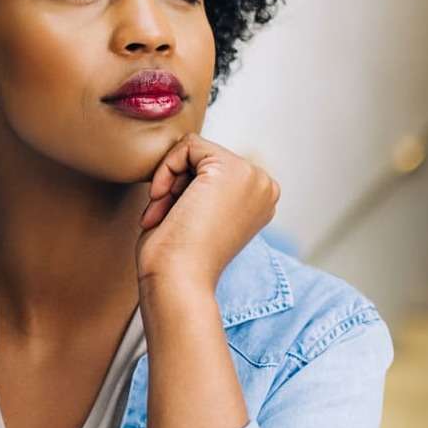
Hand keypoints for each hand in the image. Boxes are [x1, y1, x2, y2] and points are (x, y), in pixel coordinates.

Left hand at [135, 133, 280, 290]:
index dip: (182, 191)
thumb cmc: (176, 258)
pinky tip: (162, 200)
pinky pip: (187, 145)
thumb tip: (188, 153)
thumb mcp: (198, 214)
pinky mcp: (232, 169)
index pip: (212, 169)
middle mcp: (264, 187)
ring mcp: (253, 176)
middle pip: (205, 157)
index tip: (170, 220)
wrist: (177, 281)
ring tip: (163, 214)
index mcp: (260, 200)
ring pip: (195, 150)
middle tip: (162, 218)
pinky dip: (166, 169)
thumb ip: (203, 186)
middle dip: (175, 184)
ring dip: (170, 180)